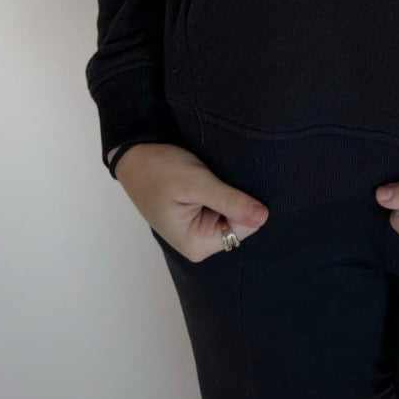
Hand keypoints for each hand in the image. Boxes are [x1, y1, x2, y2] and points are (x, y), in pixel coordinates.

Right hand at [111, 143, 269, 261]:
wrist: (135, 154)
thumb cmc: (160, 169)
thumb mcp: (196, 183)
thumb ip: (230, 202)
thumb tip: (263, 217)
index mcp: (198, 245)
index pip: (244, 228)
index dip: (246, 203)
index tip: (235, 181)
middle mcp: (200, 243)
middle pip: (240, 223)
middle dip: (238, 199)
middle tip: (224, 176)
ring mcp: (199, 229)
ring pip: (233, 212)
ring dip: (230, 193)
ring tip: (217, 175)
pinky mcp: (199, 214)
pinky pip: (223, 206)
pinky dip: (223, 191)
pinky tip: (214, 178)